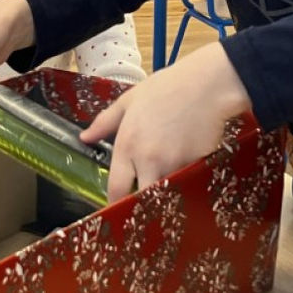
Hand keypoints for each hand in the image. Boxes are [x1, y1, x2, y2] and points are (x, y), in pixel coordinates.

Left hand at [80, 42, 250, 202]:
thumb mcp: (129, 100)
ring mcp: (174, 165)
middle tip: (142, 204)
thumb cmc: (167, 88)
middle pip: (141, 201)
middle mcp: (149, 160)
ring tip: (164, 188)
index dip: (114, 204)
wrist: (206, 85)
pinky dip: (183, 182)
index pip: (116, 190)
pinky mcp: (195, 165)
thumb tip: (85, 137)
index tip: (115, 208)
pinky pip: (186, 183)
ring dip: (163, 195)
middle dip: (141, 206)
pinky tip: (184, 171)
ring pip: (165, 195)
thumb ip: (105, 121)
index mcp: (128, 145)